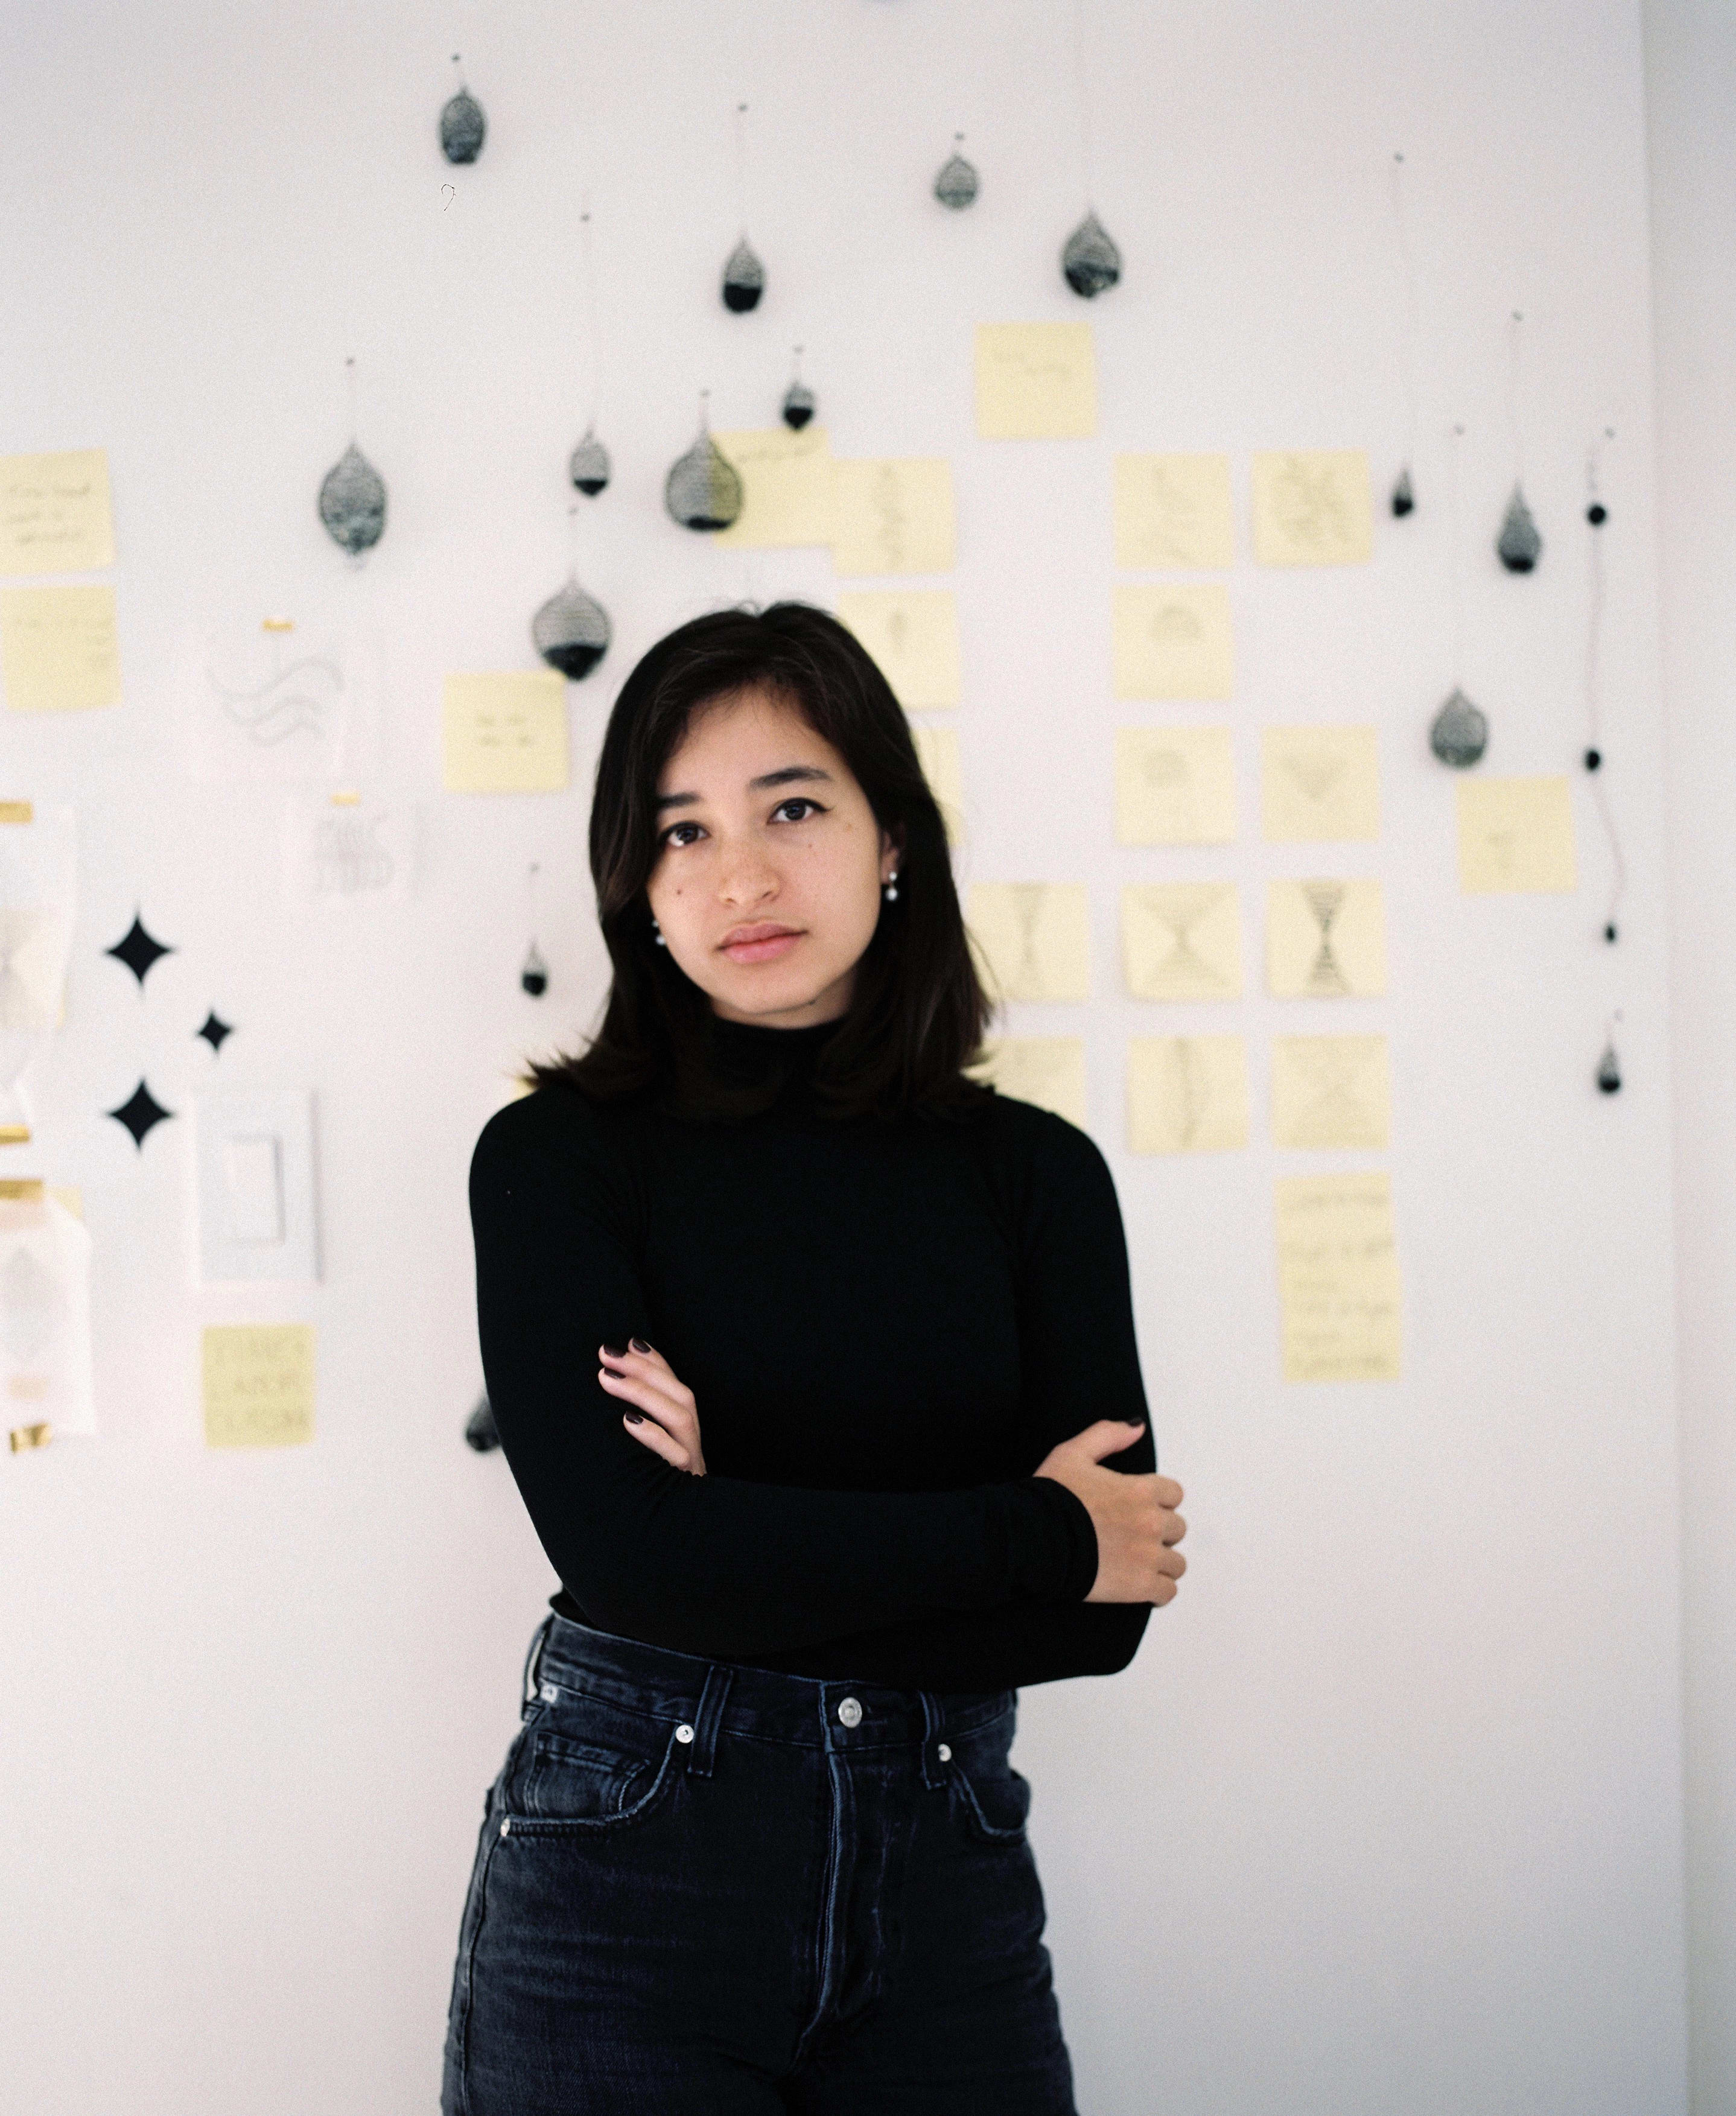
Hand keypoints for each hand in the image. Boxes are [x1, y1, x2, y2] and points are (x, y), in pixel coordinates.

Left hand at [598, 1340, 706, 1475]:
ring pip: (681, 1419)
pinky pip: (676, 1455)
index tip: (628, 1343)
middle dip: (644, 1370)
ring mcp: (692, 1462)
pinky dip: (653, 1435)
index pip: (675, 1386)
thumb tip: (612, 1375)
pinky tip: (626, 1420)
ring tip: (607, 1378)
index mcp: (684, 1431)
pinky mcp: (684, 1481)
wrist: (667, 1539)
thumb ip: (635, 1415)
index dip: (656, 1362)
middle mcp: (692, 1441)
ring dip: (643, 1394)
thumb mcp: (642, 1449)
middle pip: (682, 1396)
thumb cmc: (646, 1482)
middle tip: (606, 1355)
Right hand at [1033, 1421, 1185, 1604]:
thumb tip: (1137, 1426)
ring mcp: (1148, 1557)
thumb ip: (1107, 1435)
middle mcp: (1151, 1522)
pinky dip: (1157, 1591)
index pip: (1174, 1494)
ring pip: (1176, 1563)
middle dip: (1157, 1532)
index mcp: (1140, 1490)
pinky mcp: (1140, 1587)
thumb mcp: (1072, 1453)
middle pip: (1177, 1528)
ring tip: (1135, 1563)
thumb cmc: (1050, 1497)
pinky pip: (1167, 1592)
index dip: (1156, 1501)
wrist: (1032, 1539)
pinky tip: (1139, 1586)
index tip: (1136, 1508)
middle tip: (1130, 1536)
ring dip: (1160, 1563)